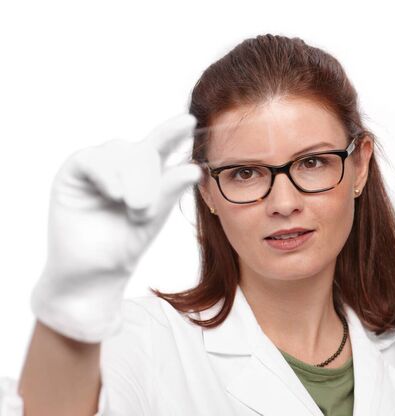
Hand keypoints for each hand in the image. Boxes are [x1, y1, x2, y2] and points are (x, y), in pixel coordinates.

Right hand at [31, 115, 201, 342]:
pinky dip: (107, 174)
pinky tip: (115, 193)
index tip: (189, 120)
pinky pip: (91, 159)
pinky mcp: (74, 173)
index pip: (162, 145)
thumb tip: (193, 167)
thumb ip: (169, 190)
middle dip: (150, 178)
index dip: (173, 131)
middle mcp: (123, 164)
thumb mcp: (154, 216)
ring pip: (120, 151)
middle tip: (145, 209)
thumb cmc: (125, 244)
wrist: (95, 272)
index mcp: (147, 172)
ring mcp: (98, 166)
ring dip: (131, 179)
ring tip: (133, 209)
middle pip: (143, 149)